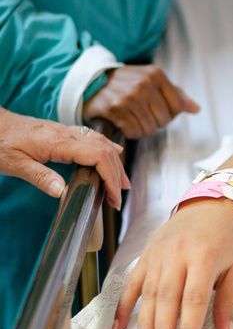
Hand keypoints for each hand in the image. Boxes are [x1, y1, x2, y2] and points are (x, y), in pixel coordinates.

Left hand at [0, 108, 129, 208]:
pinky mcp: (61, 132)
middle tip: (118, 198)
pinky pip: (91, 138)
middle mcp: (66, 133)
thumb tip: (63, 192)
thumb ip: (41, 177)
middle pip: (105, 151)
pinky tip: (113, 152)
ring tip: (121, 182)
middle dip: (117, 174)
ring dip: (115, 162)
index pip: (97, 157)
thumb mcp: (15, 164)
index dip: (110, 177)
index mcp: (58, 142)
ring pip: (101, 143)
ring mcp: (65, 131)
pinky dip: (107, 147)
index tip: (113, 196)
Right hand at [83, 65, 199, 138]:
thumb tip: (196, 109)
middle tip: (141, 113)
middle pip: (165, 120)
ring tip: (131, 116)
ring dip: (141, 128)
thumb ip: (175, 94)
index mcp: (157, 74)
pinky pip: (134, 133)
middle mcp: (145, 84)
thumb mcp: (151, 80)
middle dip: (155, 122)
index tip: (156, 108)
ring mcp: (130, 96)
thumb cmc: (126, 83)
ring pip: (150, 129)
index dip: (169, 113)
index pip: (178, 106)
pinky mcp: (116, 109)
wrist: (91, 82)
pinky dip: (130, 132)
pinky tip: (122, 121)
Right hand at [113, 198, 232, 328]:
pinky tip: (119, 326)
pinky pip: (132, 281)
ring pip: (149, 291)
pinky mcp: (146, 253)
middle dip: (163, 328)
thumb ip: (228, 302)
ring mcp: (159, 253)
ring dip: (144, 321)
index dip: (189, 327)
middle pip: (168, 296)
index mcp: (204, 256)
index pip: (194, 298)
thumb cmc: (224, 240)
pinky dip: (124, 304)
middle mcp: (178, 253)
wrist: (208, 207)